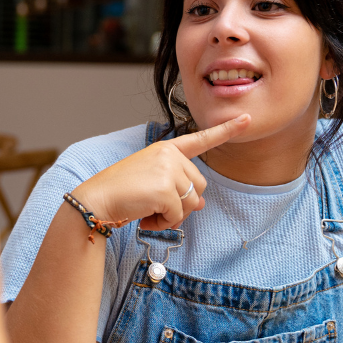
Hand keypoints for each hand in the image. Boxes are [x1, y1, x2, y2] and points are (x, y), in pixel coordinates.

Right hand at [71, 114, 249, 230]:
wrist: (96, 200)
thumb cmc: (120, 193)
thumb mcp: (152, 186)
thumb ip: (178, 188)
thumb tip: (201, 204)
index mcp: (165, 149)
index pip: (200, 139)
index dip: (226, 130)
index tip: (246, 119)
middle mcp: (169, 155)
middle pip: (199, 186)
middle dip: (183, 203)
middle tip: (156, 207)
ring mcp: (168, 170)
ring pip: (192, 203)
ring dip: (173, 216)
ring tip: (149, 212)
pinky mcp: (165, 189)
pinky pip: (178, 215)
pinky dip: (163, 223)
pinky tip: (145, 217)